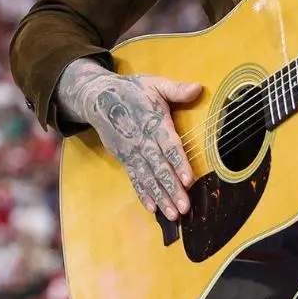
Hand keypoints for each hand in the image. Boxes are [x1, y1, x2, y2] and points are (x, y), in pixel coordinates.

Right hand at [57, 60, 201, 220]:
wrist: (99, 98)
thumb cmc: (133, 90)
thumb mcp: (155, 84)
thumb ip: (177, 89)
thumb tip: (198, 88)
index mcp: (154, 122)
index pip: (169, 145)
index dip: (179, 163)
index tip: (189, 180)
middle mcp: (142, 141)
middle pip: (159, 168)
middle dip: (172, 189)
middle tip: (184, 207)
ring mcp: (132, 152)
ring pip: (148, 178)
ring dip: (160, 197)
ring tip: (172, 214)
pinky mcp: (125, 159)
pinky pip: (135, 179)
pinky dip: (143, 194)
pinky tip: (152, 208)